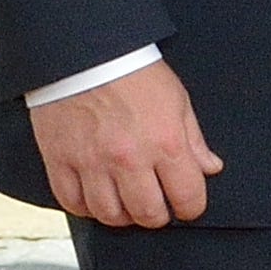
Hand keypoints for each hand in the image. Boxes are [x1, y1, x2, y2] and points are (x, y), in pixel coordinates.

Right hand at [26, 59, 221, 227]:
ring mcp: (91, 162)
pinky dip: (85, 208)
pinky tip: (96, 199)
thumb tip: (210, 168)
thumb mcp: (178, 101)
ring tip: (127, 204)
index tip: (188, 205)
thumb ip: (195, 141)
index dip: (192, 207)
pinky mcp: (60, 160)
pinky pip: (71, 202)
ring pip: (109, 215)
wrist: (83, 53)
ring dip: (123, 216)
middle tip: (158, 206)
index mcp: (165, 143)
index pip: (187, 197)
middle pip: (148, 214)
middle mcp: (129, 159)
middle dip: (158, 216)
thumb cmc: (133, 72)